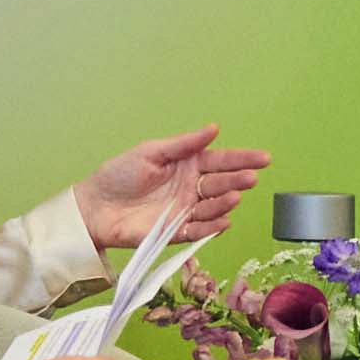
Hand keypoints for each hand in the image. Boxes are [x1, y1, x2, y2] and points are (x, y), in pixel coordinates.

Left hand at [75, 128, 269, 249]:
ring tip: (235, 196)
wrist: (95, 206)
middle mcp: (191, 188)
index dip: (242, 159)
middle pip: (220, 184)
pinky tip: (223, 220)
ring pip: (213, 207)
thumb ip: (184, 144)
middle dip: (238, 180)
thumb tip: (214, 128)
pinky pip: (198, 231)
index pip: (220, 161)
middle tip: (251, 177)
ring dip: (226, 203)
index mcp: (187, 165)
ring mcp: (185, 210)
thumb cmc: (119, 175)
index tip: (263, 157)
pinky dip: (211, 227)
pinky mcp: (175, 232)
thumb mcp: (151, 151)